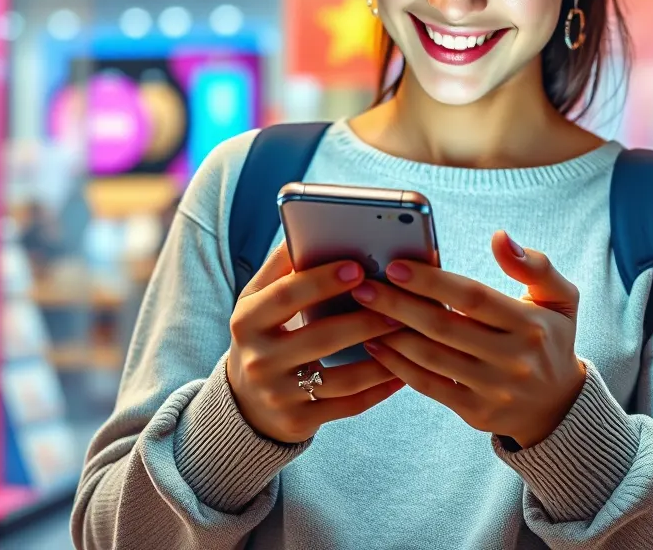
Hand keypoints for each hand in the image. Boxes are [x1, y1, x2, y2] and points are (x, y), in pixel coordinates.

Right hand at [226, 241, 405, 443]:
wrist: (244, 401)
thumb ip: (282, 266)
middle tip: (400, 303)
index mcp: (247, 319)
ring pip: (340, 379)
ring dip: (381, 356)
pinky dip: (379, 389)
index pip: (287, 295)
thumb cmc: (264, 333)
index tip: (358, 267)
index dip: (322, 280)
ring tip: (408, 334)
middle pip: (320, 338)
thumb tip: (308, 229)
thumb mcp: (258, 299)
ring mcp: (278, 395)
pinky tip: (402, 371)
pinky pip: (348, 406)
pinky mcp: (299, 423)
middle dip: (364, 319)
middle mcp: (259, 359)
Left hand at [350, 230, 585, 448]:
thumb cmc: (550, 338)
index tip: (396, 266)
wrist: (558, 406)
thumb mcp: (560, 299)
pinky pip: (429, 386)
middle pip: (445, 327)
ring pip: (432, 358)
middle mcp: (512, 359)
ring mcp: (493, 390)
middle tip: (364, 286)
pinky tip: (375, 345)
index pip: (473, 298)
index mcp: (531, 325)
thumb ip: (536, 266)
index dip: (432, 281)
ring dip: (392, 333)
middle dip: (398, 304)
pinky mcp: (476, 412)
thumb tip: (500, 238)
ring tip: (361, 311)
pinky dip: (398, 366)